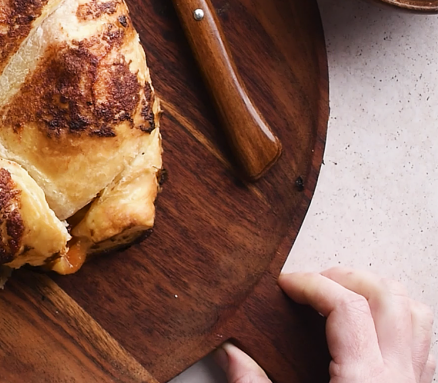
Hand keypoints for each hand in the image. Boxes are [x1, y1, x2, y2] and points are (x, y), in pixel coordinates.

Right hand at [214, 267, 434, 382]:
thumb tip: (231, 356)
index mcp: (364, 381)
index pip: (346, 305)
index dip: (312, 284)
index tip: (285, 286)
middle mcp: (398, 377)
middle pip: (388, 296)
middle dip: (348, 278)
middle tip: (312, 286)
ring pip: (415, 313)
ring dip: (379, 294)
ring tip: (342, 299)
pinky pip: (422, 342)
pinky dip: (397, 322)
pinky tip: (367, 335)